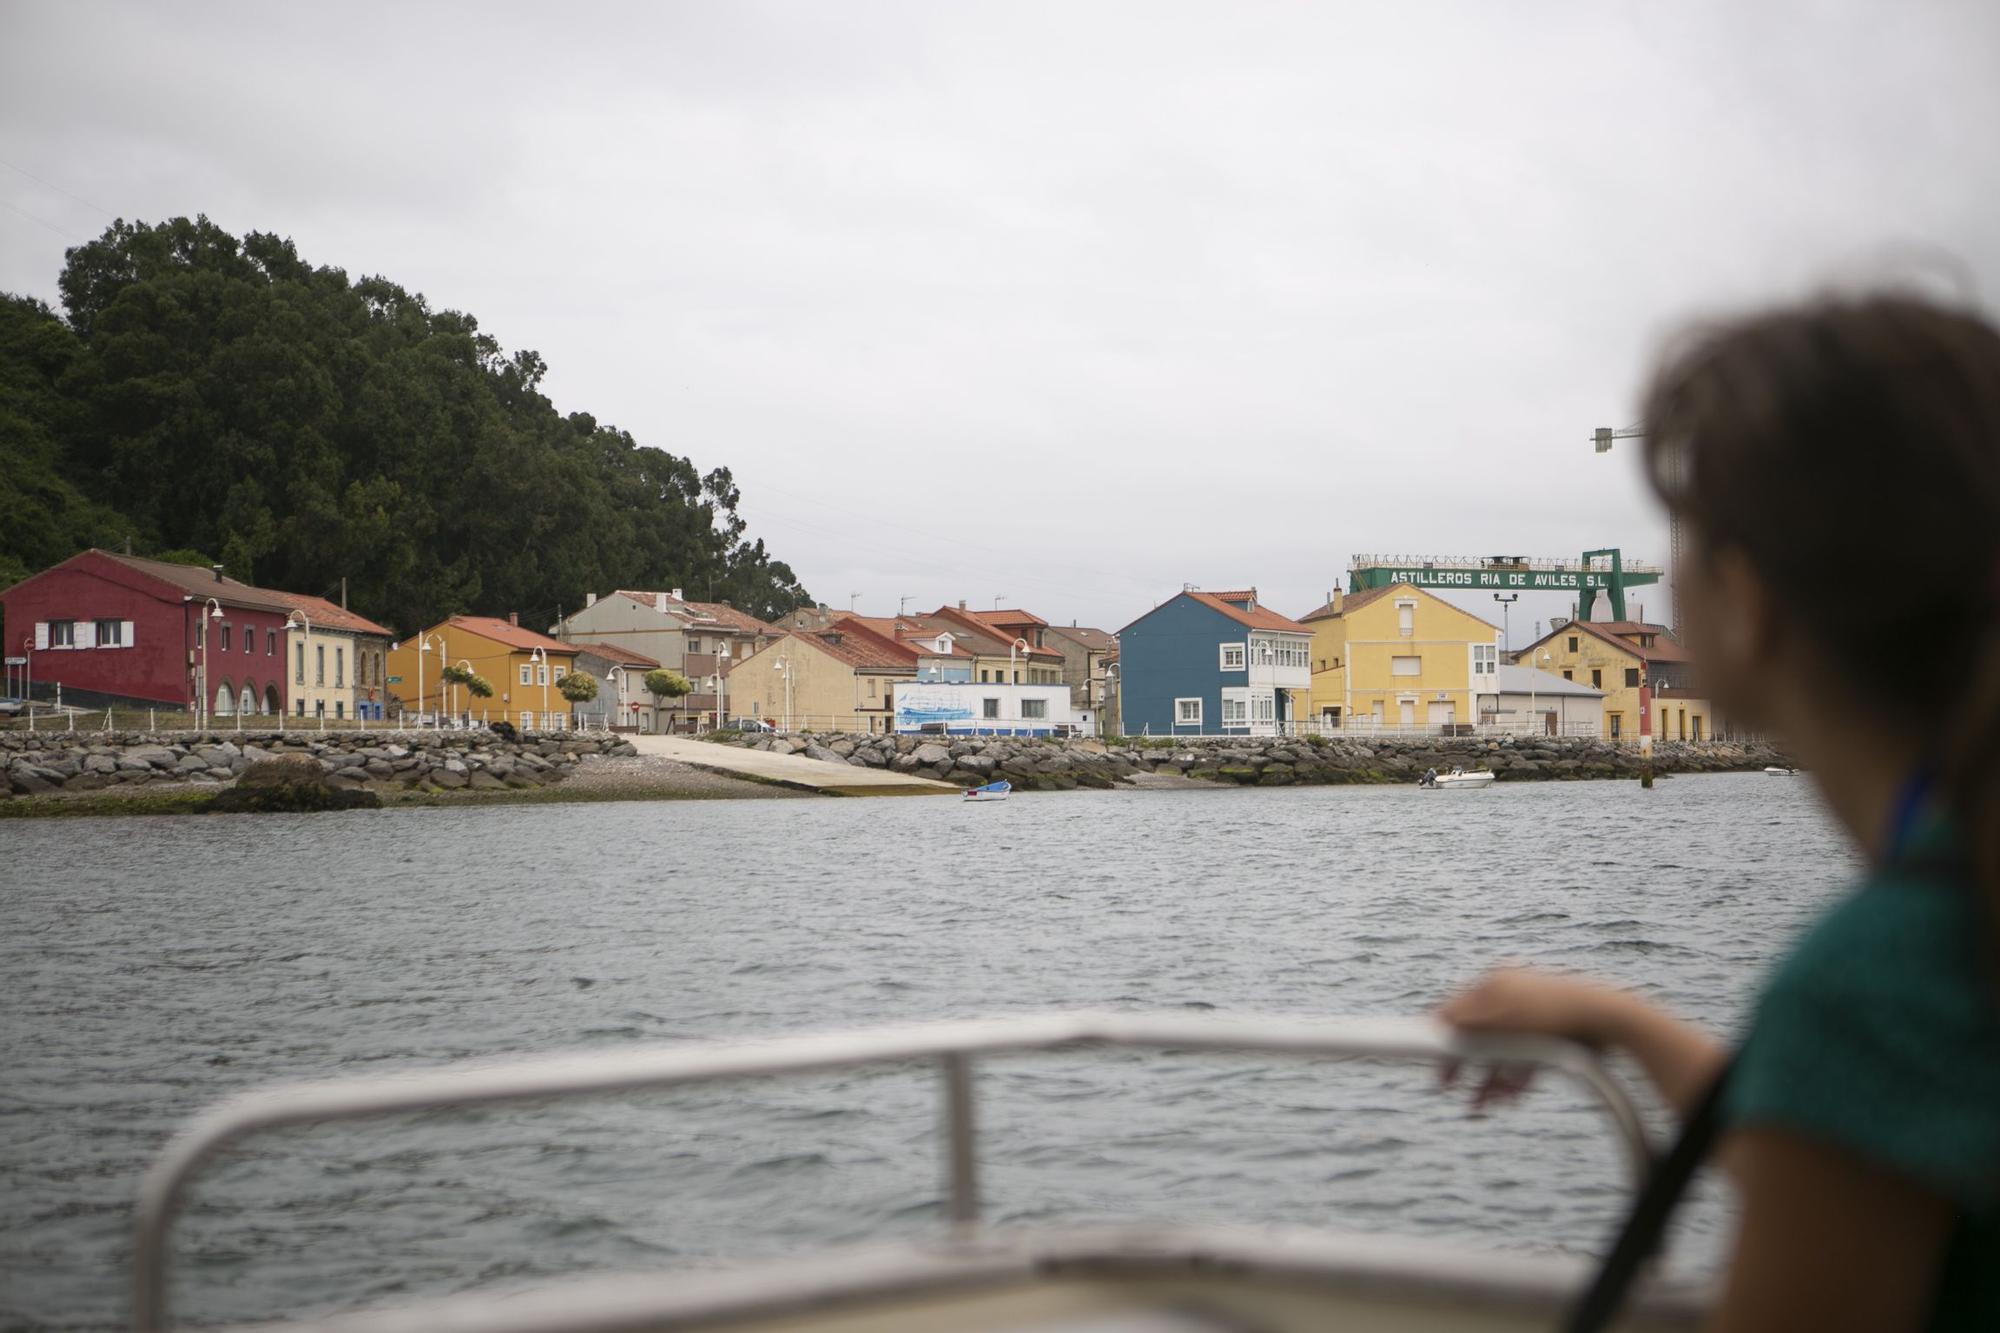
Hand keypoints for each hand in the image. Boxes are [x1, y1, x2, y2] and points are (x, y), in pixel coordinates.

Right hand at [1435, 967, 1633, 1110]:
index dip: (1439, 1033)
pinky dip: (1513, 1079)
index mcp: (1494, 984)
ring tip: (1482, 1104)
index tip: (1426, 1057)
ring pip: (1499, 1054)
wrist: (1608, 1020)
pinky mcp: (1548, 1040)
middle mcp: (1509, 1000)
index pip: (1455, 1008)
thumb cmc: (1551, 1011)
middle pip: (1476, 1036)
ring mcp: (1529, 1020)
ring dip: (1488, 1079)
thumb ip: (1465, 1020)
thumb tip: (1434, 1023)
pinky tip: (1509, 1097)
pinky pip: (1522, 1062)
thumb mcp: (1501, 1015)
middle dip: (1464, 1065)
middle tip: (1449, 1087)